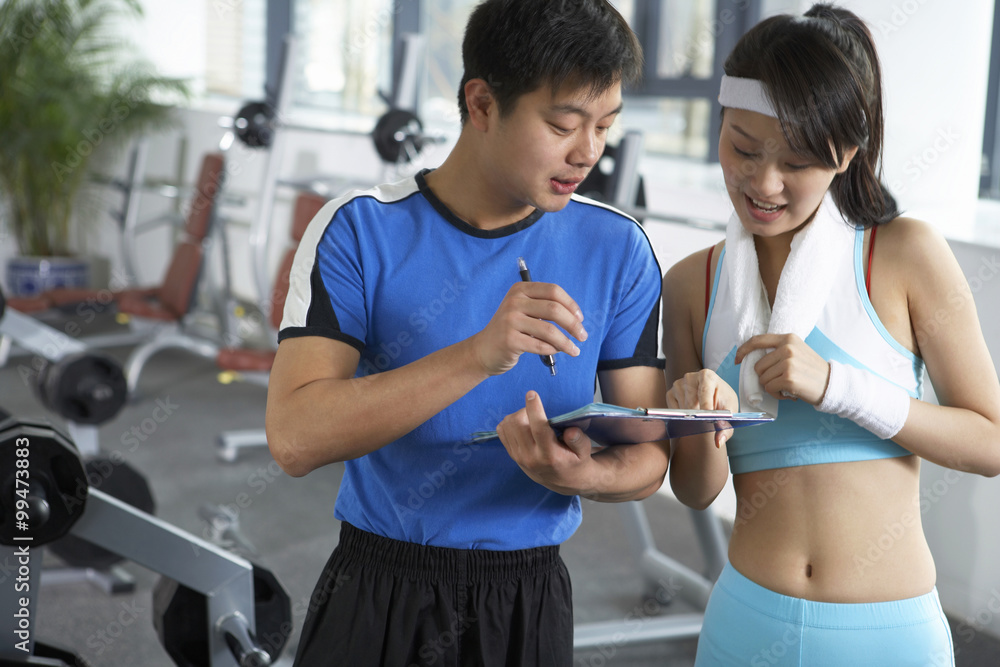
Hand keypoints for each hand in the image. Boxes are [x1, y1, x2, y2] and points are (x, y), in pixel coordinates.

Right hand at [472, 282, 587, 375]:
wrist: (483, 350)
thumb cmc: (510, 331)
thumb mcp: (524, 311)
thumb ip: (545, 308)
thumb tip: (576, 317)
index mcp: (520, 290)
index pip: (553, 291)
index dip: (571, 305)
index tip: (580, 318)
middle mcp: (514, 302)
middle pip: (554, 309)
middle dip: (573, 325)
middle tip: (583, 336)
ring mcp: (510, 320)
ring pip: (549, 330)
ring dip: (566, 342)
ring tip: (574, 350)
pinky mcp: (509, 340)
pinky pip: (540, 345)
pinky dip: (553, 350)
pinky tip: (556, 352)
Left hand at [496, 391, 597, 494]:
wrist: (563, 482)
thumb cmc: (575, 462)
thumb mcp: (584, 452)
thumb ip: (578, 440)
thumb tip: (570, 430)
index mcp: (550, 455)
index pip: (538, 429)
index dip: (534, 409)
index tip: (532, 394)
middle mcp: (531, 457)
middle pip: (517, 424)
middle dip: (524, 410)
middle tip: (535, 411)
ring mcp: (519, 457)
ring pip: (507, 426)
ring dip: (516, 416)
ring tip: (529, 419)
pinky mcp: (512, 456)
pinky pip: (502, 432)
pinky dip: (509, 423)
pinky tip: (522, 425)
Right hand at [666, 369, 737, 447]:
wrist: (715, 396)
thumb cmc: (723, 402)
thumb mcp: (730, 413)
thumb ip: (726, 428)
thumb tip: (718, 442)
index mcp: (707, 376)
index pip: (704, 392)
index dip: (705, 407)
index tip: (707, 419)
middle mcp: (690, 377)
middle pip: (691, 403)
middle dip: (698, 416)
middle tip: (704, 424)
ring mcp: (678, 384)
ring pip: (682, 409)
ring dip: (691, 417)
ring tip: (699, 417)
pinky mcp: (670, 393)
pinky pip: (673, 410)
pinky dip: (682, 416)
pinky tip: (691, 414)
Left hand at [735, 333, 829, 404]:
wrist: (832, 384)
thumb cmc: (811, 371)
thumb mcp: (797, 351)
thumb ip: (777, 351)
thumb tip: (752, 359)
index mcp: (788, 339)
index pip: (757, 340)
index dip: (743, 350)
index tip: (737, 359)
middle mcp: (787, 348)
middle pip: (757, 366)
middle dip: (765, 377)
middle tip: (781, 380)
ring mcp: (788, 362)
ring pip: (762, 379)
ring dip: (772, 387)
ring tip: (787, 386)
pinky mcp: (789, 378)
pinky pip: (769, 388)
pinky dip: (776, 394)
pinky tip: (789, 393)